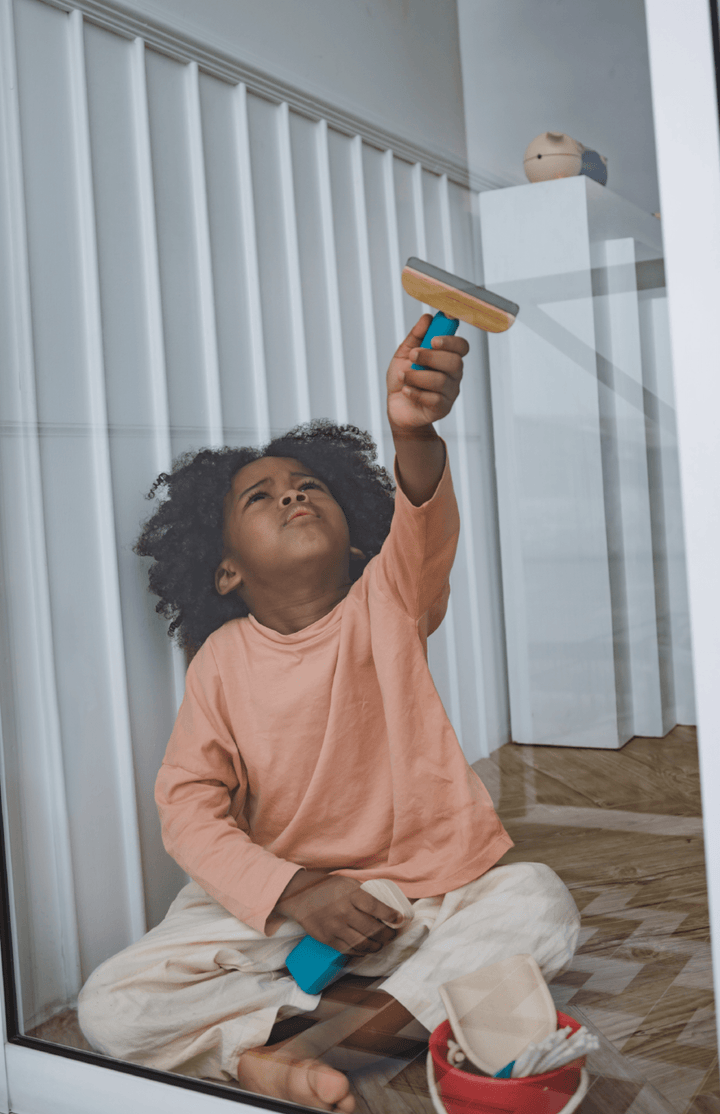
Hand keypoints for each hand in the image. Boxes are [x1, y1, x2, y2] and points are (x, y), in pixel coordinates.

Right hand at [275, 871, 402, 955]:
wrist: (299, 896)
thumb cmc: (327, 887)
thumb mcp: (347, 883)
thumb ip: (364, 894)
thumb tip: (387, 906)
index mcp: (350, 895)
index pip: (376, 907)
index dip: (390, 915)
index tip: (399, 919)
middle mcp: (343, 912)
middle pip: (372, 929)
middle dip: (387, 935)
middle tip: (392, 934)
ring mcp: (335, 928)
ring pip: (362, 944)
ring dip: (376, 946)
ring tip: (382, 943)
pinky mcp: (328, 939)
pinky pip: (349, 950)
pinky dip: (362, 951)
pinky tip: (367, 948)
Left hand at [386, 314, 467, 432]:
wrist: (396, 407)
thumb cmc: (403, 379)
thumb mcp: (404, 354)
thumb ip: (416, 336)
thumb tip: (426, 318)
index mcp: (447, 357)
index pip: (461, 346)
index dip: (451, 341)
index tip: (434, 339)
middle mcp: (453, 374)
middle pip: (454, 362)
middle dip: (431, 357)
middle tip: (413, 357)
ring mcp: (449, 392)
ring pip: (441, 381)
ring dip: (417, 376)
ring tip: (403, 377)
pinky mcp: (442, 408)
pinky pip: (433, 399)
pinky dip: (415, 392)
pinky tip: (406, 391)